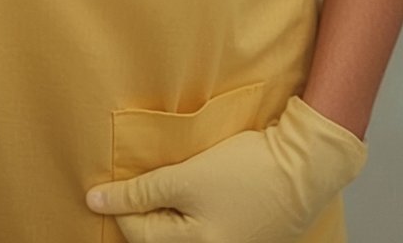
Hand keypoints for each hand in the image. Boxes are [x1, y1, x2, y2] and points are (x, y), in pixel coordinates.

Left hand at [86, 95, 367, 242]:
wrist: (307, 166)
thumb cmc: (249, 171)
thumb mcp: (188, 177)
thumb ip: (142, 191)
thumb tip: (95, 201)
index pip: (140, 234)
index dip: (119, 208)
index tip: (104, 190)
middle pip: (162, 239)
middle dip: (144, 216)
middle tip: (131, 191)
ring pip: (183, 236)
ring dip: (169, 217)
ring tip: (164, 193)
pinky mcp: (248, 238)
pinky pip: (207, 232)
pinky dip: (193, 218)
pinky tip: (195, 200)